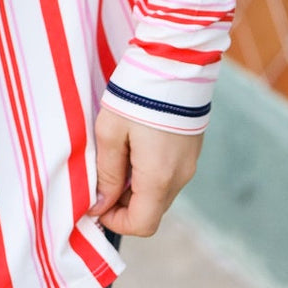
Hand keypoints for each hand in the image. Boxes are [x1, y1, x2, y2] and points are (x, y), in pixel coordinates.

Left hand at [88, 104, 203, 235]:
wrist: (174, 62)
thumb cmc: (136, 95)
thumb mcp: (110, 132)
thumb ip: (106, 173)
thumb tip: (101, 205)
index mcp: (158, 177)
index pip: (142, 225)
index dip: (115, 222)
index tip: (96, 203)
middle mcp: (180, 177)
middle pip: (151, 211)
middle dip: (123, 204)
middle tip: (101, 177)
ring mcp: (189, 164)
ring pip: (160, 194)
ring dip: (136, 188)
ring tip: (117, 155)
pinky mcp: (191, 151)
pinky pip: (169, 176)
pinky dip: (150, 173)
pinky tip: (135, 146)